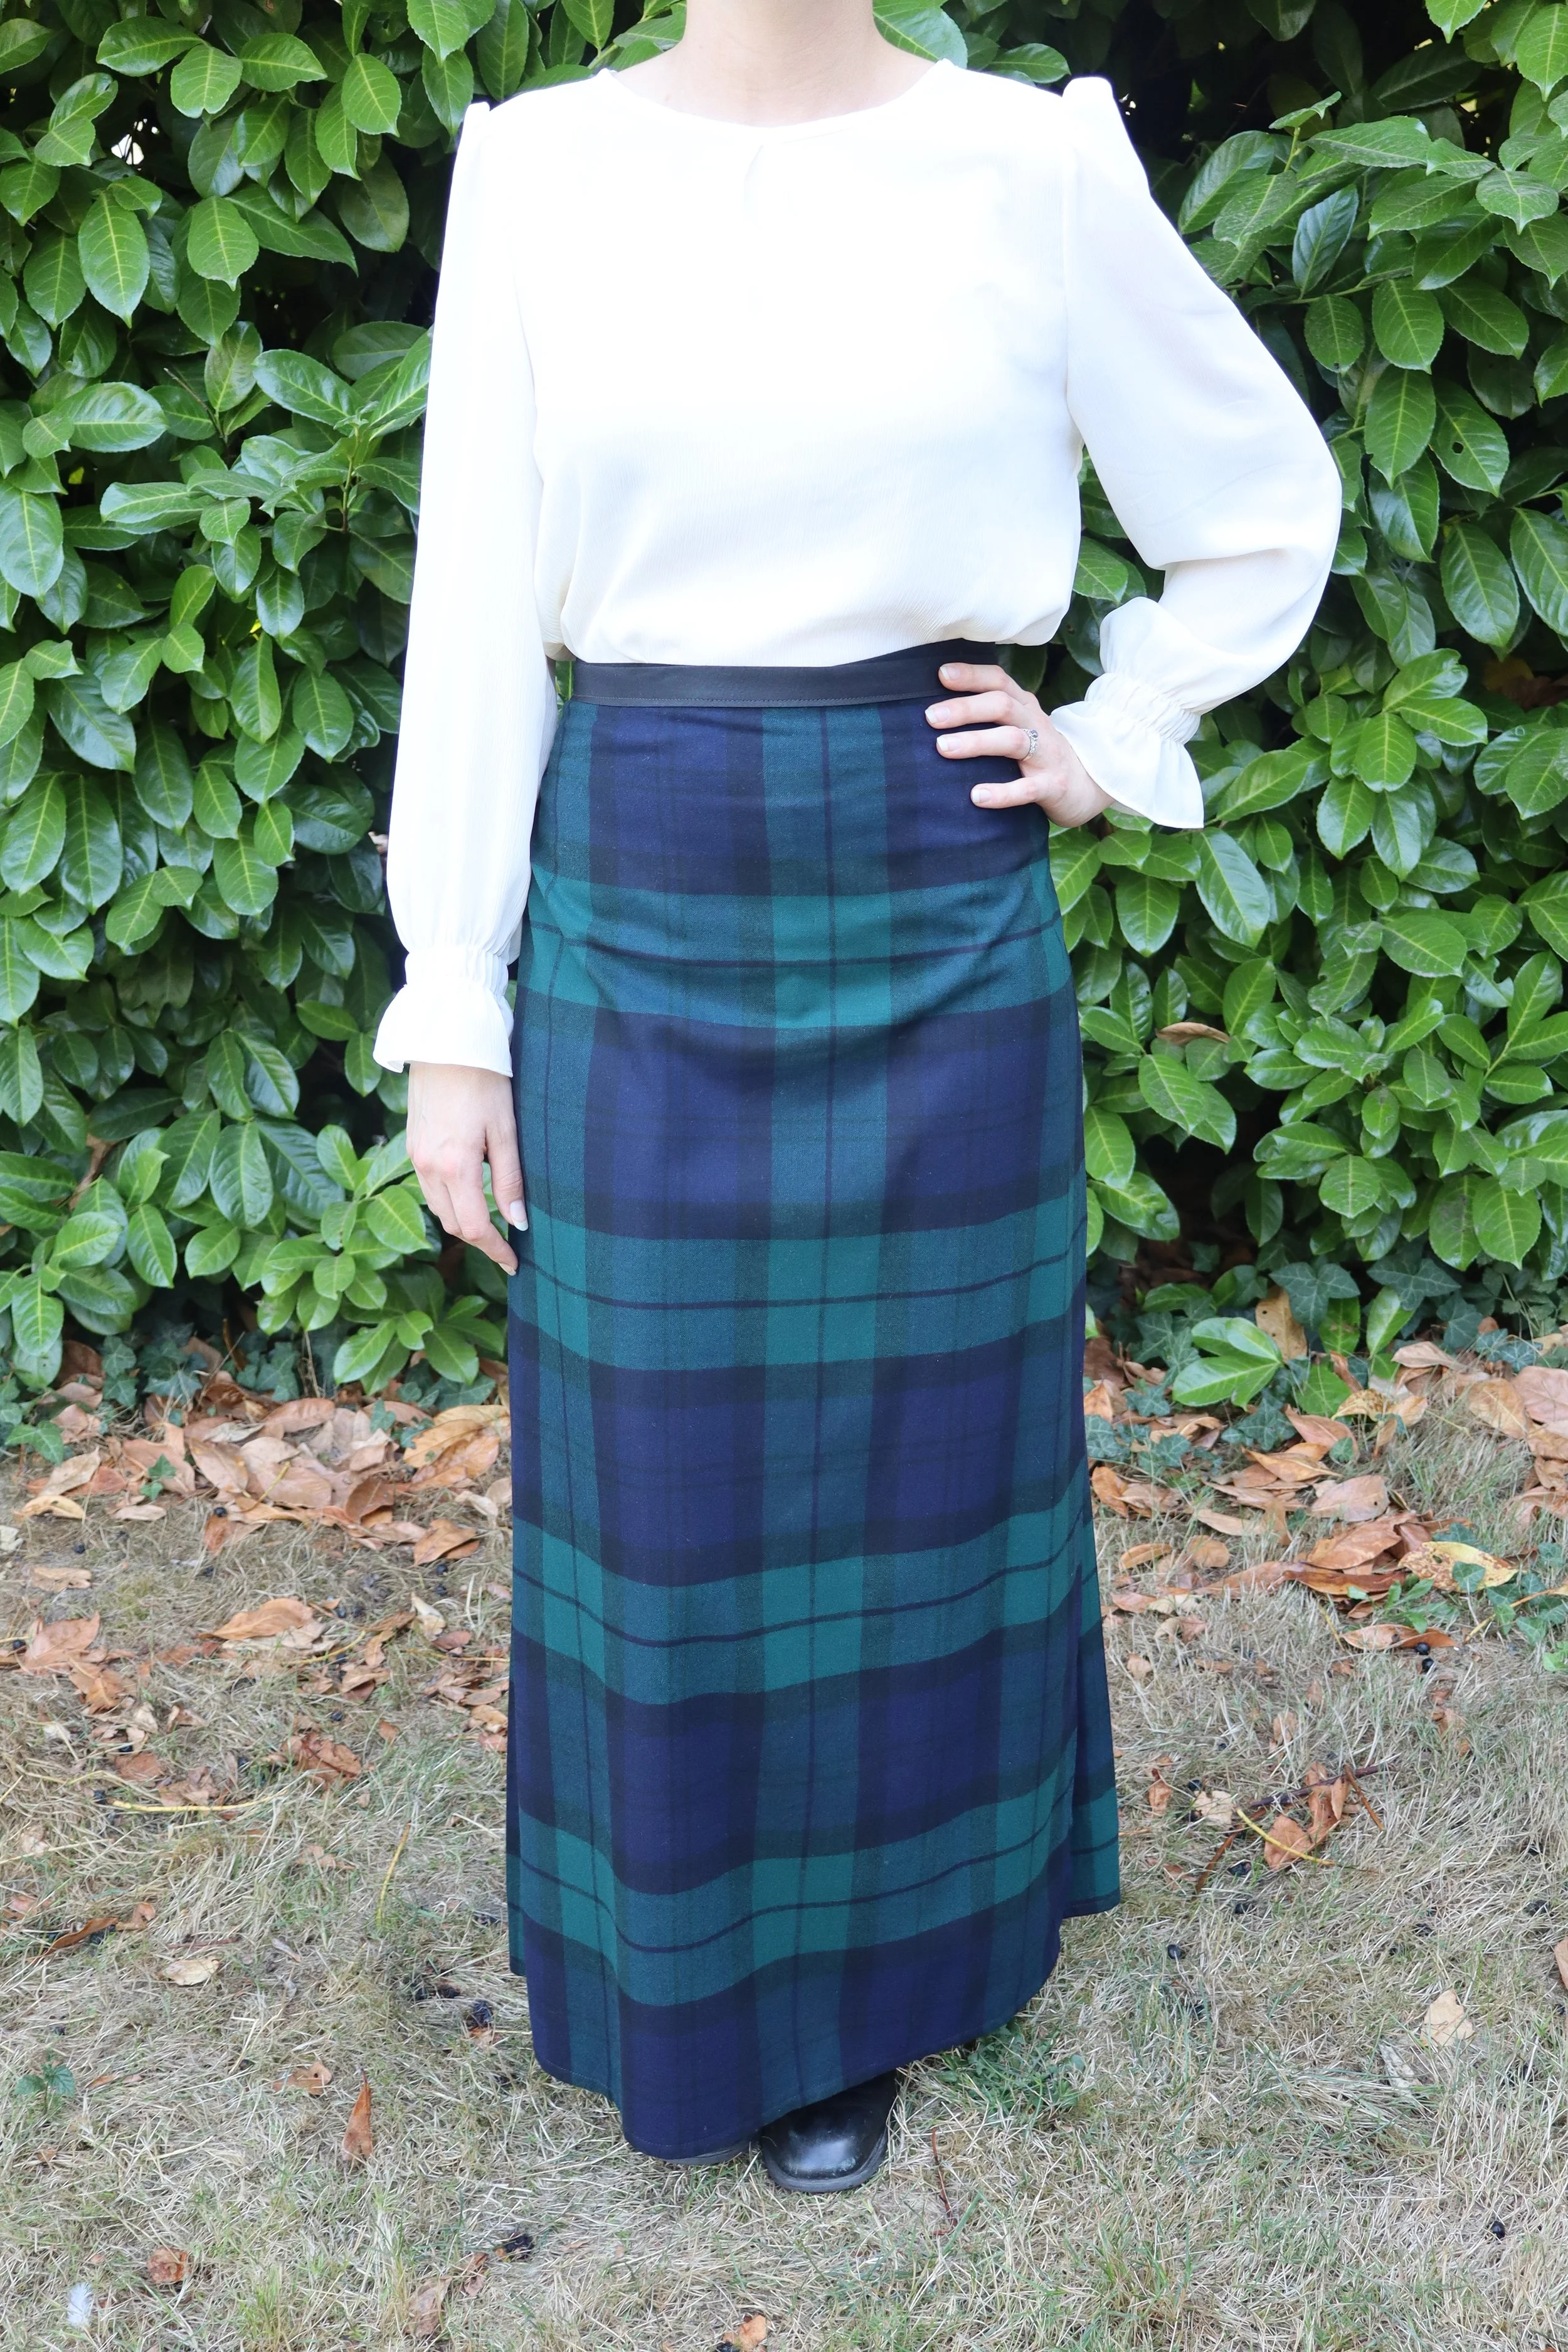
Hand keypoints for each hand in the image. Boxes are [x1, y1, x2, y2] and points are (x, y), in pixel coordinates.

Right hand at [407, 1062, 524, 1276]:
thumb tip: (518, 1221)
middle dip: (480, 1240)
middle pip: (453, 1224)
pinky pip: (429, 1187)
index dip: (495, 1251)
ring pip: (438, 1208)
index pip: (475, 1227)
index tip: (514, 1264)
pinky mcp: (412, 1145)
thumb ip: (510, 1180)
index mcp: (455, 1167)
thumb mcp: (506, 1132)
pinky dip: (449, 1200)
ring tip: (491, 1224)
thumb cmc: (485, 1081)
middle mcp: (428, 1167)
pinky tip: (468, 1193)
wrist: (447, 1043)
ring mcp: (416, 1157)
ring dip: (463, 1221)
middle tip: (507, 1246)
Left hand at [926, 661, 1111, 829]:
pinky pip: (1026, 788)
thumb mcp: (1019, 727)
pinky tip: (976, 796)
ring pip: (1013, 741)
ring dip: (977, 742)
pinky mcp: (1052, 785)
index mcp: (1024, 707)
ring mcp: (1046, 755)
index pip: (999, 682)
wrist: (1087, 785)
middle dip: (966, 708)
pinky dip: (1002, 792)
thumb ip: (989, 717)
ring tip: (943, 747)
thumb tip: (936, 711)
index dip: (972, 675)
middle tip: (931, 717)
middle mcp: (1035, 724)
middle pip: (1002, 706)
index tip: (941, 674)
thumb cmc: (1039, 754)